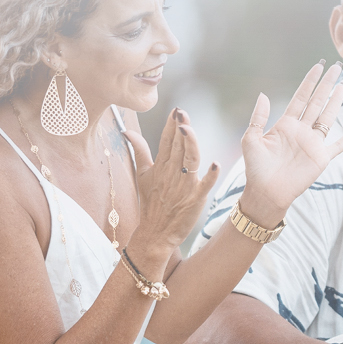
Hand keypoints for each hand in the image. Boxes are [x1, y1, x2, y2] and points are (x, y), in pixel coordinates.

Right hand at [123, 107, 221, 252]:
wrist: (155, 233)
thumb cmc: (151, 203)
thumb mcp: (142, 175)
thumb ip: (139, 150)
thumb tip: (127, 131)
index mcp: (161, 166)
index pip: (166, 141)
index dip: (171, 125)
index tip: (175, 110)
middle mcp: (172, 174)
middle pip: (178, 147)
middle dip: (180, 129)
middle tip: (182, 113)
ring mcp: (184, 186)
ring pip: (189, 160)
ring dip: (190, 145)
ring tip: (188, 129)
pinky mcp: (195, 199)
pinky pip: (205, 185)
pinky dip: (210, 176)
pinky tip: (215, 164)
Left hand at [235, 61, 342, 224]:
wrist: (265, 192)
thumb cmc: (255, 168)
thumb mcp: (250, 139)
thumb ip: (257, 117)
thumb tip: (263, 95)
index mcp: (285, 124)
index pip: (300, 97)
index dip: (309, 82)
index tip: (318, 67)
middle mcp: (301, 131)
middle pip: (317, 102)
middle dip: (326, 85)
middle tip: (336, 67)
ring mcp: (313, 144)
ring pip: (328, 117)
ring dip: (336, 102)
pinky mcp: (321, 159)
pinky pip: (338, 146)